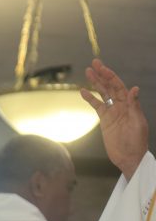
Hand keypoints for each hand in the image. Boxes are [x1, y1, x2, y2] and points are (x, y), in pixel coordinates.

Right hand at [80, 58, 148, 179]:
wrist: (129, 157)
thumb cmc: (137, 141)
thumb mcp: (137, 123)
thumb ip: (134, 106)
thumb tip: (134, 88)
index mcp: (130, 105)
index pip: (119, 86)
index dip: (110, 76)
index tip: (102, 68)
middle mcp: (121, 106)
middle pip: (110, 86)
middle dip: (102, 75)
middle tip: (94, 63)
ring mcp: (112, 112)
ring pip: (102, 94)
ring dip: (96, 83)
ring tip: (88, 72)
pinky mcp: (105, 120)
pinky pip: (96, 106)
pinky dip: (90, 98)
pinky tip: (83, 91)